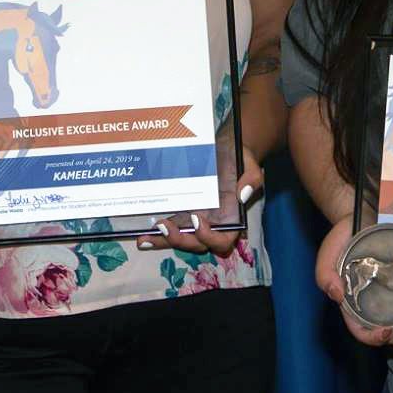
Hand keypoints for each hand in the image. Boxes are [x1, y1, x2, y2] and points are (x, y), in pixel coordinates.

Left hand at [138, 146, 264, 257]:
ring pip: (180, 239)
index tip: (196, 220)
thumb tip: (242, 195)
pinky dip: (156, 233)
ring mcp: (194, 219)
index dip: (209, 237)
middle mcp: (212, 223)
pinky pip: (170, 226)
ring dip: (163, 241)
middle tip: (165, 226)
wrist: (225, 148)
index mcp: (231, 219)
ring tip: (145, 238)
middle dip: (180, 240)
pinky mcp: (181, 211)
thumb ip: (252, 179)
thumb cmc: (239, 158)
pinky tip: (140, 232)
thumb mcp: (251, 165)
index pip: (222, 241)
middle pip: (196, 244)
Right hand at [315, 214, 392, 348]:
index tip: (386, 330)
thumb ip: (326, 277)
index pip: (363, 331)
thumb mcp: (327, 257)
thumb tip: (337, 296)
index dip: (374, 337)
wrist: (360, 217)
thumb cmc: (342, 241)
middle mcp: (373, 305)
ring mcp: (390, 295)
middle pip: (390, 332)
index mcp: (354, 305)